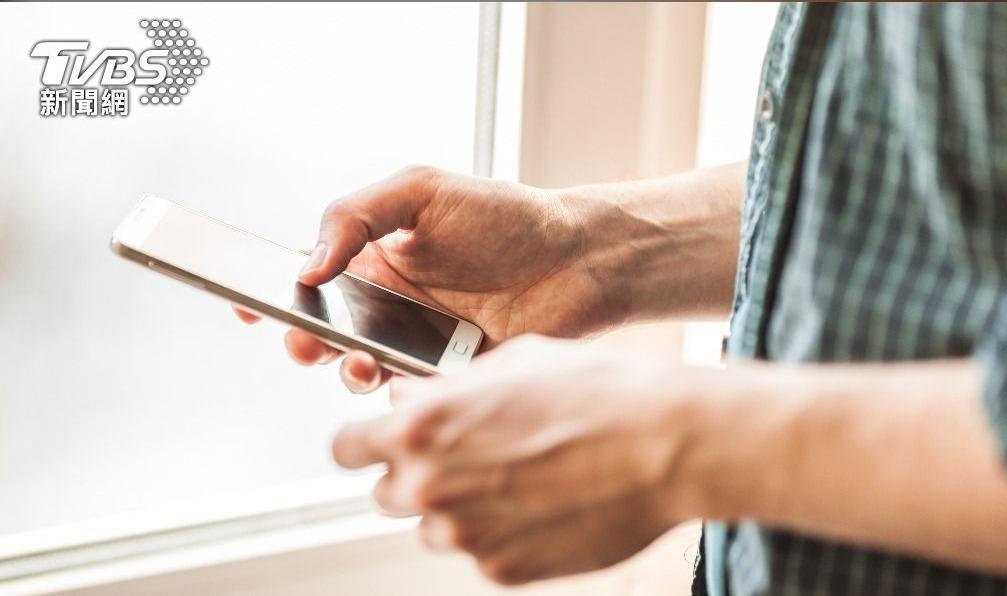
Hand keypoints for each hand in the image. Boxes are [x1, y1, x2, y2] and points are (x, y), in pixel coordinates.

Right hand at [237, 165, 623, 391]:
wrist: (578, 259)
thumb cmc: (505, 216)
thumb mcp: (421, 190)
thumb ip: (355, 215)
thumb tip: (307, 266)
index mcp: (374, 256)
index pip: (308, 276)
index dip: (270, 290)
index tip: (243, 303)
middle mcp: (388, 303)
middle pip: (324, 330)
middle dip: (303, 339)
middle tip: (304, 341)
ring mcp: (416, 342)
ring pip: (360, 368)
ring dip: (346, 369)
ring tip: (360, 361)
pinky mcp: (447, 376)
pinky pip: (407, 394)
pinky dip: (394, 393)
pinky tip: (402, 377)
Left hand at [332, 335, 698, 584]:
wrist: (664, 444)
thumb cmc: (599, 392)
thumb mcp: (514, 360)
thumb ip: (451, 388)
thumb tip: (422, 399)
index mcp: (423, 425)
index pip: (345, 447)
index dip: (364, 442)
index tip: (378, 442)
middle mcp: (432, 484)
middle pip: (386, 491)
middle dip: (414, 473)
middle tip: (464, 455)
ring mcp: (466, 534)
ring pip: (433, 528)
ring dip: (458, 507)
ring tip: (516, 478)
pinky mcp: (503, 570)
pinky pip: (482, 553)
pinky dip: (501, 533)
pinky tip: (543, 503)